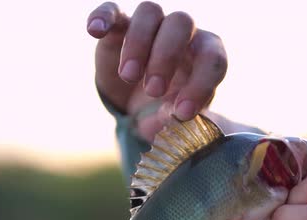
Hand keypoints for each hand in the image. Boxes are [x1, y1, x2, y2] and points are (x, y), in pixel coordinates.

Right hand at [86, 2, 227, 141]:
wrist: (139, 106)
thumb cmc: (165, 109)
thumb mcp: (172, 120)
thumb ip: (173, 118)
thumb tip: (170, 116)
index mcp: (205, 56)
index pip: (213, 58)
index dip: (200, 84)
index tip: (182, 113)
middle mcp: (183, 34)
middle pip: (181, 23)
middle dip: (166, 57)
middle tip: (153, 90)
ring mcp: (152, 26)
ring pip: (150, 12)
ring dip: (138, 43)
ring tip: (128, 76)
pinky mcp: (120, 26)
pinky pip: (113, 10)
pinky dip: (103, 16)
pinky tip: (94, 31)